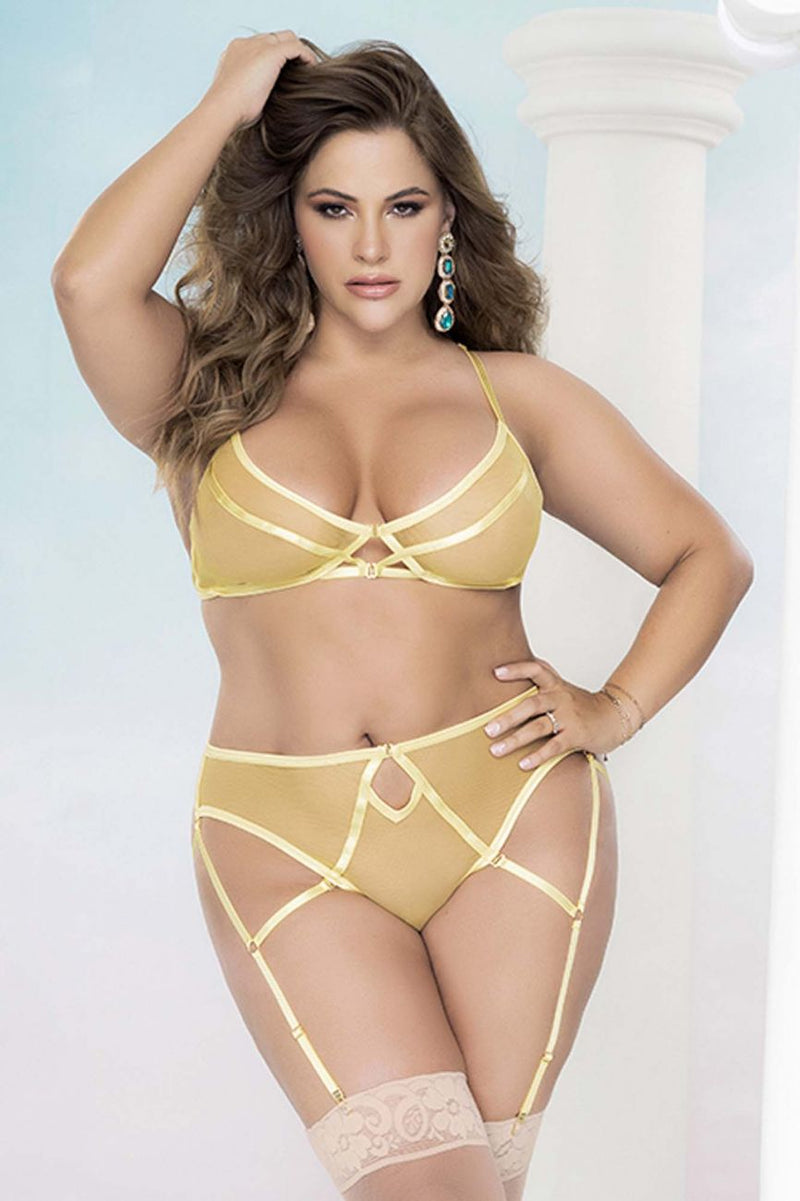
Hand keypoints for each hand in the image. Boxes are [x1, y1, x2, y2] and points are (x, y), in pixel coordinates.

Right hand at [203, 30, 318, 130]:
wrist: (222, 110)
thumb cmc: (229, 112)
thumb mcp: (239, 97)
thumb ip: (252, 90)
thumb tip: (267, 101)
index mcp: (235, 53)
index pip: (259, 46)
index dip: (274, 58)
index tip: (286, 74)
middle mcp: (246, 44)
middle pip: (274, 39)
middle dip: (288, 53)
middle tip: (300, 71)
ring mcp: (257, 46)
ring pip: (286, 38)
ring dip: (298, 52)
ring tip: (308, 70)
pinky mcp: (270, 53)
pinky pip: (296, 47)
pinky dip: (306, 56)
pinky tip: (312, 69)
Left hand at [484, 657, 625, 769]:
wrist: (615, 716)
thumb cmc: (581, 706)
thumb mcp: (562, 690)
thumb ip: (540, 685)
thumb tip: (506, 678)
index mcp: (556, 685)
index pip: (536, 669)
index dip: (517, 669)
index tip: (496, 672)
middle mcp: (561, 697)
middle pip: (531, 704)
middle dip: (507, 717)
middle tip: (487, 729)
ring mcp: (569, 716)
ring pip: (539, 727)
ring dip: (516, 740)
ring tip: (496, 750)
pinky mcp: (577, 735)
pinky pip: (555, 746)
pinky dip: (538, 756)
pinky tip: (523, 764)